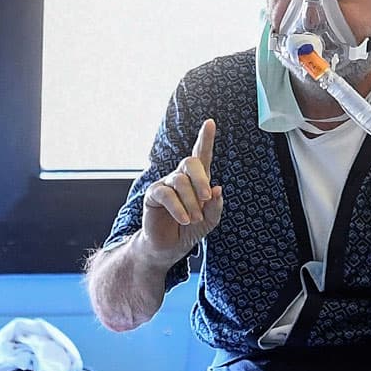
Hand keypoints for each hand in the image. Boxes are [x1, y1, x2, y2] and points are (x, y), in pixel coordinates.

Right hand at [137, 119, 223, 262]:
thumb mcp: (209, 220)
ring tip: (194, 219)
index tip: (210, 122)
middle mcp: (180, 177)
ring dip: (191, 202)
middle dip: (201, 179)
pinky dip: (178, 208)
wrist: (170, 247)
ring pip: (180, 181)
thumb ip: (215, 206)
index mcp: (197, 180)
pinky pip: (167, 194)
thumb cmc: (190, 230)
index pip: (201, 155)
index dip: (205, 139)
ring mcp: (166, 184)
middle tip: (207, 197)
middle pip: (191, 162)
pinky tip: (184, 219)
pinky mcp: (153, 194)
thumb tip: (217, 188)